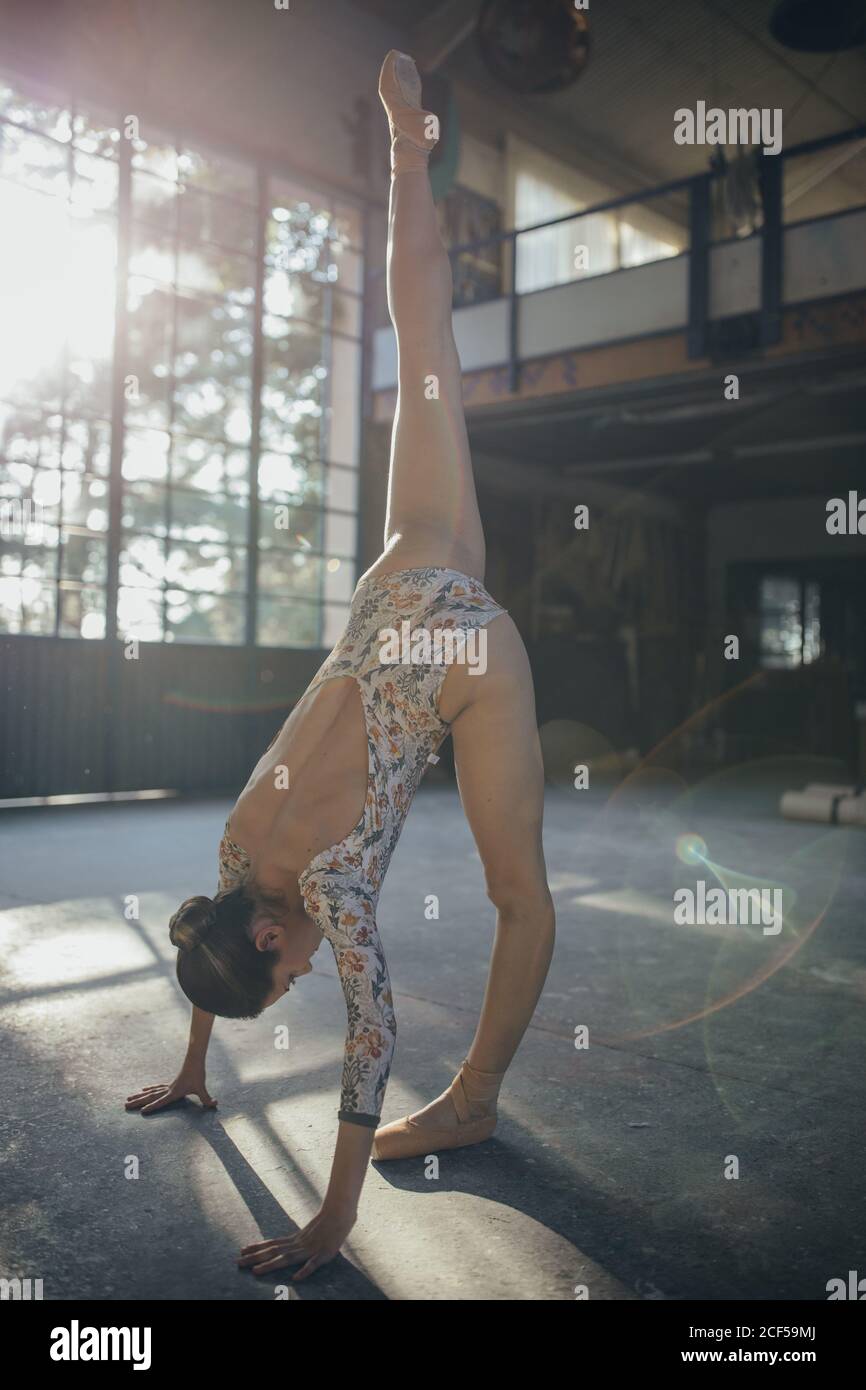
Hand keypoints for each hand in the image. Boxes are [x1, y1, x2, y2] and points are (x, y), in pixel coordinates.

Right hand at [125, 1065, 216, 1114]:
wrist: (194, 1061)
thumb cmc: (197, 1075)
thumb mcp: (202, 1088)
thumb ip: (207, 1098)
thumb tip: (215, 1104)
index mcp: (173, 1093)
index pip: (161, 1101)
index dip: (152, 1106)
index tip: (142, 1111)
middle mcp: (168, 1090)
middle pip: (150, 1097)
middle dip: (138, 1102)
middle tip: (125, 1106)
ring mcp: (167, 1087)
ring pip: (150, 1093)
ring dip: (139, 1097)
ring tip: (128, 1100)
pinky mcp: (170, 1084)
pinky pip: (156, 1088)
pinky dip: (149, 1090)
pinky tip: (143, 1090)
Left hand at [238, 1205, 355, 1281]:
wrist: (342, 1211)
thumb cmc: (327, 1221)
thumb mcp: (309, 1232)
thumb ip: (299, 1239)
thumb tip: (288, 1243)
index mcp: (295, 1239)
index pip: (273, 1243)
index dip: (257, 1247)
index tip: (241, 1251)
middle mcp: (299, 1244)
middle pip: (274, 1252)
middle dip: (255, 1257)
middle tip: (237, 1262)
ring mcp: (310, 1249)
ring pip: (287, 1259)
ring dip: (271, 1265)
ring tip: (256, 1271)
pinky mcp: (324, 1254)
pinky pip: (313, 1264)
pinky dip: (305, 1270)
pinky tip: (296, 1278)